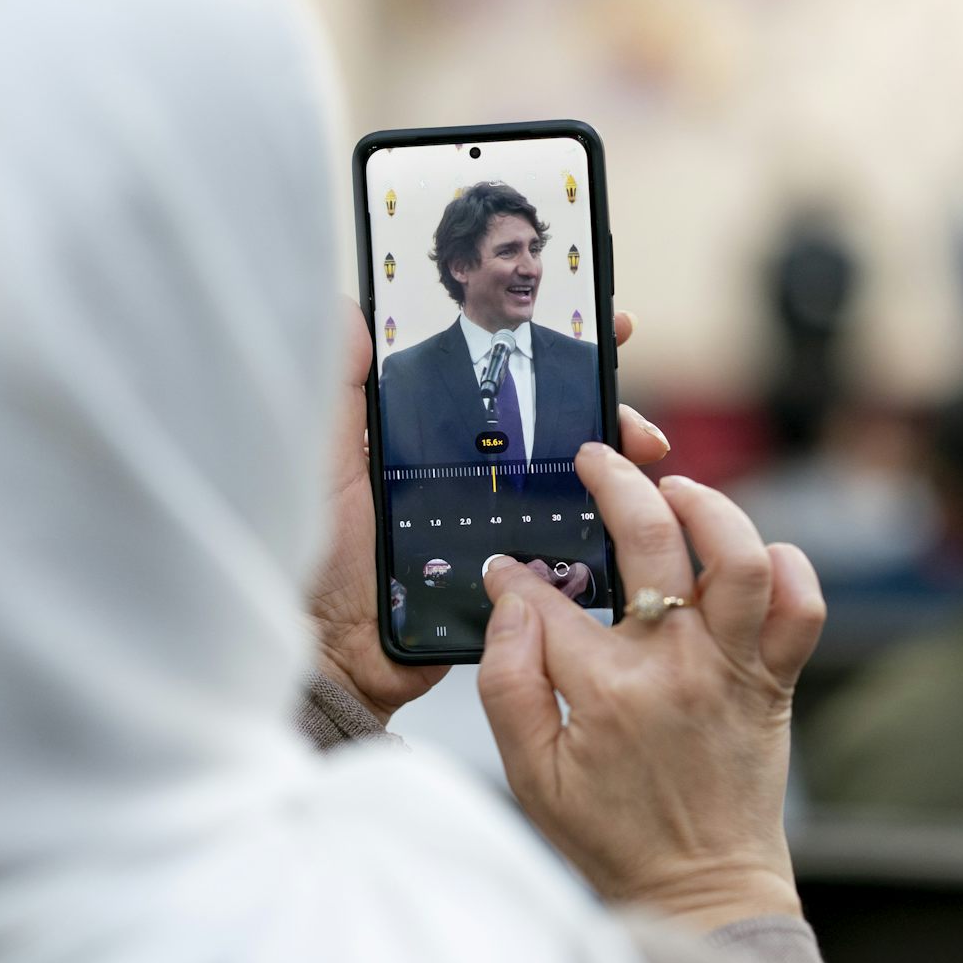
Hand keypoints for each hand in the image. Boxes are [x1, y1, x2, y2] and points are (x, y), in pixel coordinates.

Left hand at [305, 303, 668, 725]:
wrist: (337, 655)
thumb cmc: (319, 560)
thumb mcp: (327, 461)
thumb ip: (343, 389)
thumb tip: (351, 307)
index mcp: (432, 440)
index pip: (505, 379)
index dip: (557, 350)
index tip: (604, 325)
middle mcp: (472, 476)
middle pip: (556, 427)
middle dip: (607, 408)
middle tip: (633, 409)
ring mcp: (498, 525)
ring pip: (576, 482)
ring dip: (619, 465)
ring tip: (643, 452)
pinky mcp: (516, 576)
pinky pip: (571, 546)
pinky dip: (606, 528)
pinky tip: (631, 513)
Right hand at [478, 445, 825, 929]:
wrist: (703, 891)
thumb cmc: (611, 834)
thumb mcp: (530, 774)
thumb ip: (508, 684)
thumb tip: (509, 603)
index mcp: (605, 689)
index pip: (549, 597)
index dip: (516, 575)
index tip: (505, 568)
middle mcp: (676, 666)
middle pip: (651, 539)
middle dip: (614, 482)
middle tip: (594, 458)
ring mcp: (734, 669)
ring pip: (741, 557)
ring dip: (709, 506)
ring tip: (675, 490)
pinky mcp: (775, 681)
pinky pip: (803, 609)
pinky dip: (788, 570)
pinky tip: (753, 555)